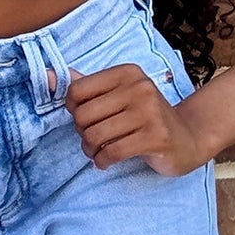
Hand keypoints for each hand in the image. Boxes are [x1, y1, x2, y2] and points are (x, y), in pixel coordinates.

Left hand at [64, 62, 205, 176]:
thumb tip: (47, 75)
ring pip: (95, 135)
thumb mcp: (118, 95)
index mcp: (127, 73)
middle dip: (82, 133)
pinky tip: (106, 161)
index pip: (77, 90)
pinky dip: (102, 161)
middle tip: (93, 140)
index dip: (73, 110)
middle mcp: (139, 88)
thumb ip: (84, 85)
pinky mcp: (155, 137)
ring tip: (98, 152)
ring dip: (90, 150)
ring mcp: (149, 112)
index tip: (86, 119)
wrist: (187, 138)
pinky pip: (112, 152)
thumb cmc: (145, 117)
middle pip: (83, 115)